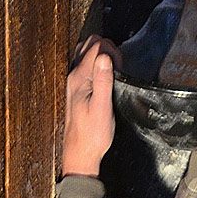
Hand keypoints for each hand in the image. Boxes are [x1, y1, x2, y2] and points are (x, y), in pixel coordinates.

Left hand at [61, 36, 121, 177]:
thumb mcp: (102, 108)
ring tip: (116, 69)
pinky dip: (98, 62)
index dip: (113, 52)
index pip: (96, 48)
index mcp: (79, 78)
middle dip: (108, 48)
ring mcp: (75, 81)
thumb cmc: (92, 134)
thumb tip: (105, 57)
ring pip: (87, 53)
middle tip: (121, 66)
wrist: (80, 152)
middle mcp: (74, 76)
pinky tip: (108, 74)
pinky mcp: (79, 88)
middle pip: (89, 45)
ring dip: (103, 54)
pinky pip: (87, 65)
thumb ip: (103, 81)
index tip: (123, 66)